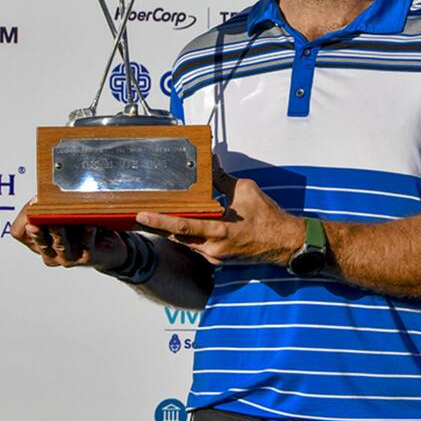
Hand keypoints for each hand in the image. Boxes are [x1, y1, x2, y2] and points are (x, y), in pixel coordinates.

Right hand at [10, 199, 127, 270]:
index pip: (20, 234)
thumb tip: (39, 197)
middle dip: (38, 232)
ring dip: (59, 233)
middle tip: (34, 223)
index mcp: (40, 243)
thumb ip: (47, 209)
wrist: (107, 249)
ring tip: (58, 223)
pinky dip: (87, 235)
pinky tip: (89, 226)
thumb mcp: (60, 217)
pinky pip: (86, 246)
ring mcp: (69, 257)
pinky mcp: (87, 257)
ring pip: (61, 245)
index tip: (29, 209)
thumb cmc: (80, 231)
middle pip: (40, 242)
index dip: (23, 221)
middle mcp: (52, 253)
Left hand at [135, 167, 303, 265]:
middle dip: (156, 227)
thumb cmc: (267, 217)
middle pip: (177, 237)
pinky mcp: (218, 258)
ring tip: (150, 219)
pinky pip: (195, 246)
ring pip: (185, 243)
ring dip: (169, 232)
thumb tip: (209, 162)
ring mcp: (215, 256)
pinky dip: (184, 236)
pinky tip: (174, 226)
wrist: (284, 242)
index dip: (161, 221)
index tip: (142, 215)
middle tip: (136, 217)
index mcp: (220, 231)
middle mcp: (214, 248)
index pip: (183, 226)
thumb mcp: (244, 190)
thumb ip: (222, 178)